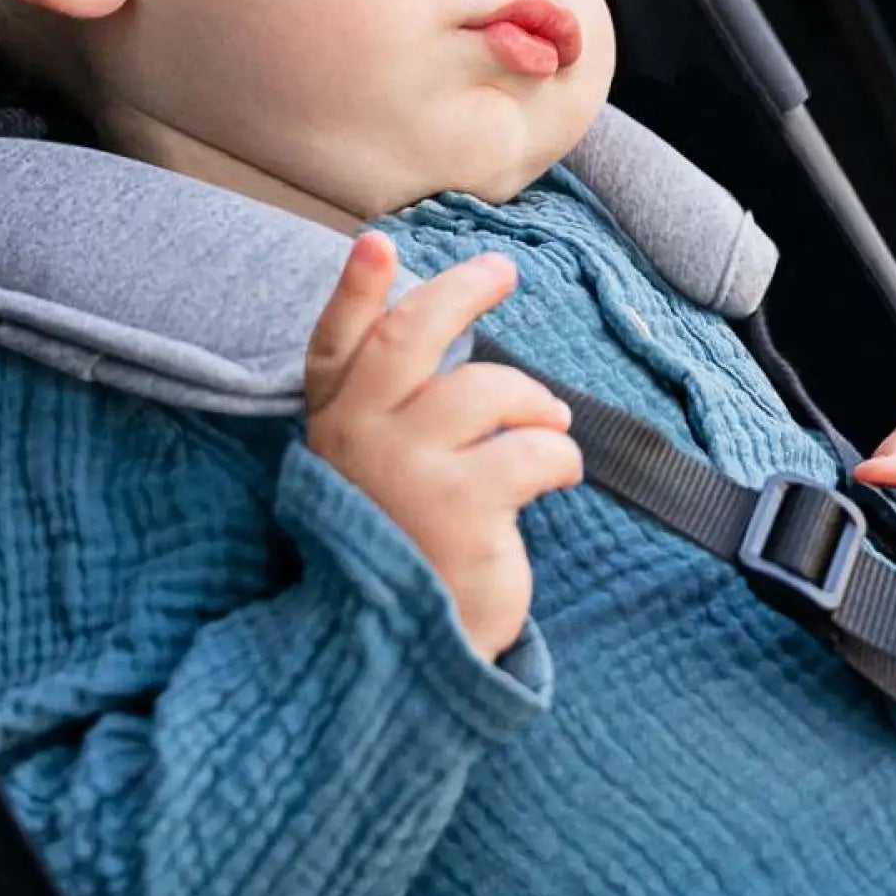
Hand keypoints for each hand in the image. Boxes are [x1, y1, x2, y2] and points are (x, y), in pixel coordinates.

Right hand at [304, 237, 582, 659]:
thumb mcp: (381, 475)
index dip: (356, 291)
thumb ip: (398, 411)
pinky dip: (560, 457)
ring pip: (487, 390)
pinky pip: (534, 450)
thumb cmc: (404, 548)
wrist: (399, 653)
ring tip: (548, 426)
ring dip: (533, 402)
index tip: (376, 242)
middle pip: (410, 338)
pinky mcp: (461, 505)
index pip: (335, 345)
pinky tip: (559, 475)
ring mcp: (405, 470)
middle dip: (460, 295)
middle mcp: (359, 439)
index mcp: (335, 427)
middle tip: (501, 272)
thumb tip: (459, 340)